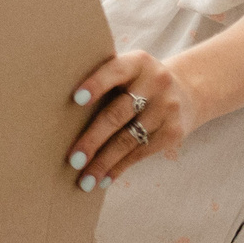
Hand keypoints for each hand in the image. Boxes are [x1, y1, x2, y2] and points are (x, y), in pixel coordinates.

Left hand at [66, 49, 190, 183]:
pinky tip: (104, 179)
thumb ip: (103, 80)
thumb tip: (56, 110)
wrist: (187, 91)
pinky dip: (119, 167)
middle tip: (72, 159)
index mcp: (137, 62)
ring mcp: (167, 108)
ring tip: (84, 179)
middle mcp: (155, 83)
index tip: (75, 99)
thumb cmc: (136, 82)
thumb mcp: (127, 70)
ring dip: (104, 162)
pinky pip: (141, 153)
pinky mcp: (174, 132)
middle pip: (118, 114)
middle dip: (93, 139)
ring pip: (129, 139)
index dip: (95, 84)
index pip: (114, 71)